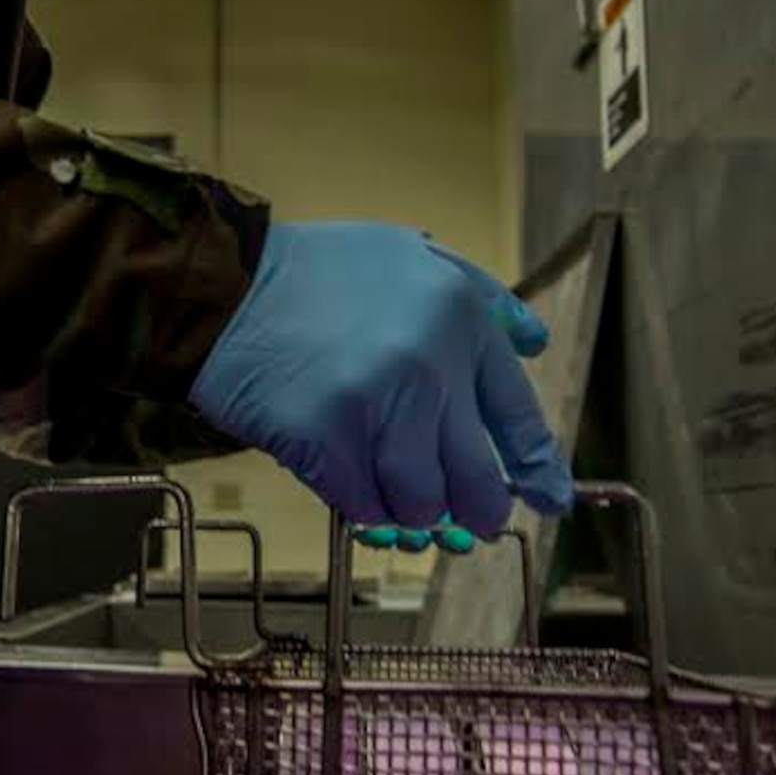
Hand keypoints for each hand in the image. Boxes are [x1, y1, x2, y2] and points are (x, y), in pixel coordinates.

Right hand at [188, 222, 573, 532]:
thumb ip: (479, 296)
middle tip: (461, 518)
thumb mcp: (411, 256)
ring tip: (382, 480)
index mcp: (460, 319)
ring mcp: (377, 404)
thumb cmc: (317, 273)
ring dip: (405, 507)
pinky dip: (357, 502)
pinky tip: (340, 471)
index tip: (549, 500)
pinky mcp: (325, 438)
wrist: (226, 285)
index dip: (538, 470)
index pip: (518, 417)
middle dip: (473, 510)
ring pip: (419, 504)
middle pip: (475, 481)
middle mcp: (430, 363)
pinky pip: (361, 505)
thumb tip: (535, 343)